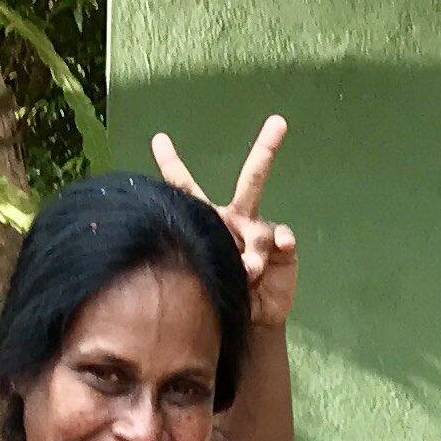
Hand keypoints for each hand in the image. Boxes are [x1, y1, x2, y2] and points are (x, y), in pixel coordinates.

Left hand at [152, 116, 295, 329]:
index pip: (187, 188)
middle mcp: (237, 219)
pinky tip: (279, 250)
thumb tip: (251, 262)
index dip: (172, 164)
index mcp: (209, 219)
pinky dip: (280, 243)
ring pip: (260, 227)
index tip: (158, 138)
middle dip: (266, 150)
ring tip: (250, 272)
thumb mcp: (204, 280)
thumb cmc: (217, 293)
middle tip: (279, 123)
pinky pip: (281, 237)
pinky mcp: (282, 249)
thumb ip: (219, 264)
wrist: (248, 318)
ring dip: (255, 248)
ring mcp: (261, 232)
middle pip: (252, 179)